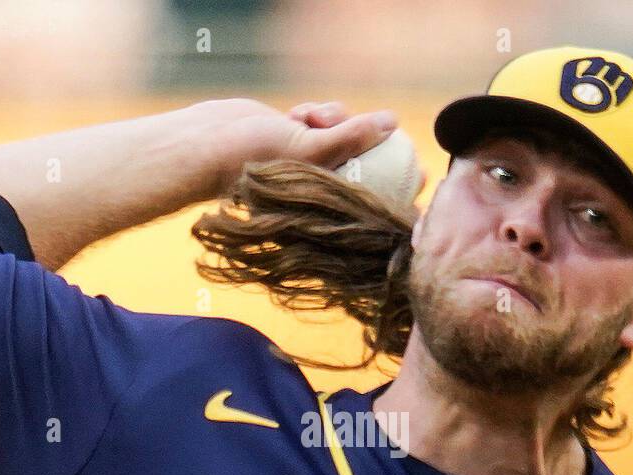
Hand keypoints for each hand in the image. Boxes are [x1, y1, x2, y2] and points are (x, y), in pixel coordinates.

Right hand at [199, 98, 399, 192]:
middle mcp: (319, 186)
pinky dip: (315, 112)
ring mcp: (307, 161)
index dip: (399, 191)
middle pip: (364, 164)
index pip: (371, 201)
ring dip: (335, 119)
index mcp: (324, 204)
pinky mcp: (296, 138)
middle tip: (394, 128)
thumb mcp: (310, 149)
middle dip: (365, 139)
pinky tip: (299, 113)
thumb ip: (351, 137)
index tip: (425, 178)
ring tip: (314, 119)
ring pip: (342, 134)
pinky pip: (322, 121)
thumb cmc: (254, 159)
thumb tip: (392, 124)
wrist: (207, 143)